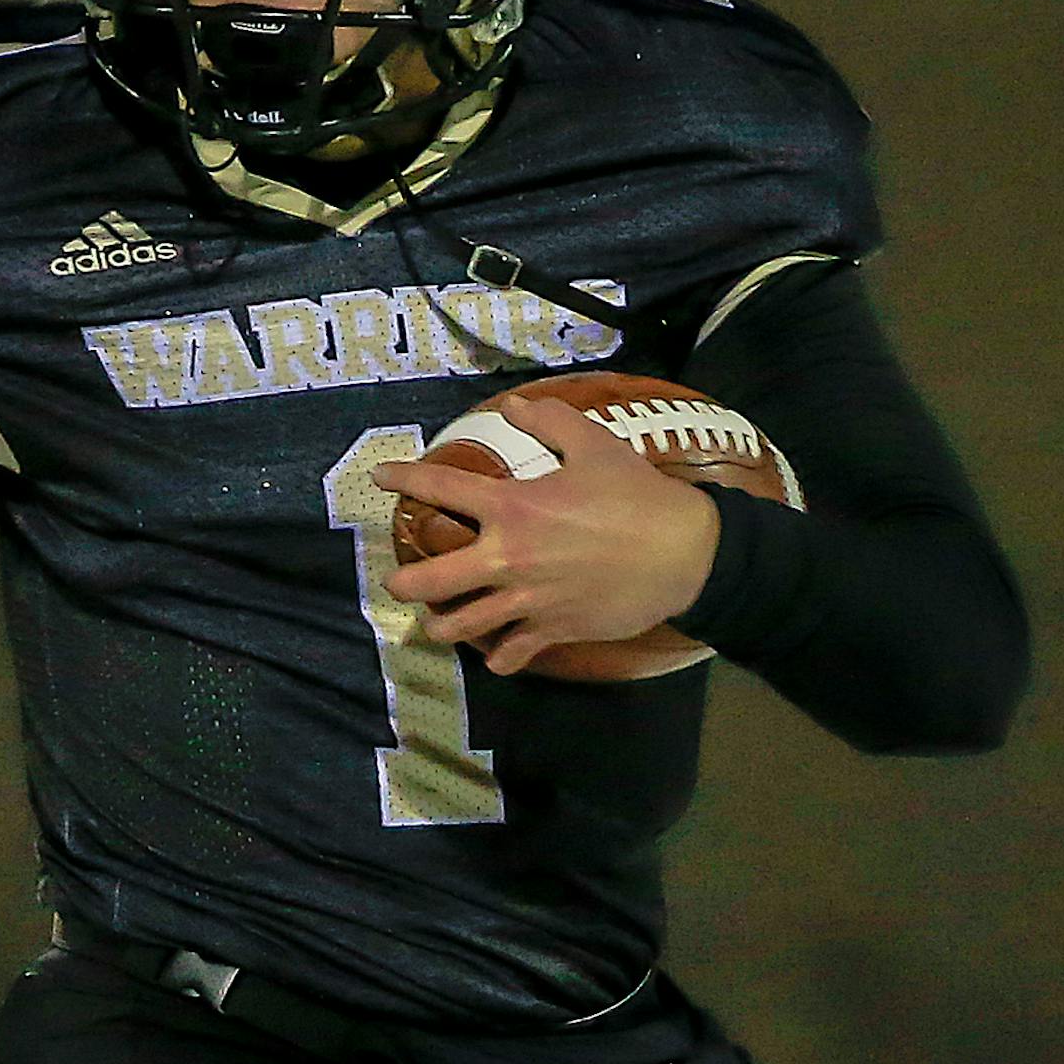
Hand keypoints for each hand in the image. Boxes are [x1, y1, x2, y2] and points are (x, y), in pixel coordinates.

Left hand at [374, 393, 722, 676]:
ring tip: (439, 621)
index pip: (441, 488)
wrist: (684, 554)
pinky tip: (497, 653)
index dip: (403, 479)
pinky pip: (510, 655)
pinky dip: (499, 657)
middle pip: (431, 580)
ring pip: (461, 626)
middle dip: (405, 582)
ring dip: (443, 624)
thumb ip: (549, 421)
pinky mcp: (552, 630)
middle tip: (399, 581)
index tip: (379, 476)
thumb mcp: (595, 444)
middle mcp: (508, 558)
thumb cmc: (638, 496)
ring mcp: (527, 601)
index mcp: (513, 507)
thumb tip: (514, 406)